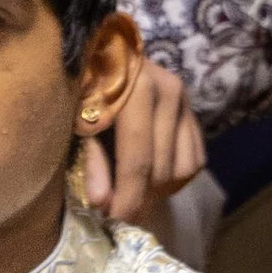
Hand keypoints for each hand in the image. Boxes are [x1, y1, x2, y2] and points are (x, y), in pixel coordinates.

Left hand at [82, 57, 203, 226]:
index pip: (138, 159)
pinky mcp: (194, 110)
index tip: (117, 223)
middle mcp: (169, 92)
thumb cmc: (80, 86)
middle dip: (140, 199)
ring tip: (132, 194)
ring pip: (183, 169)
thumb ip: (92, 160)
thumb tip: (103, 203)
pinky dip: (175, 178)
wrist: (102, 49)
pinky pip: (195, 160)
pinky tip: (151, 179)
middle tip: (118, 213)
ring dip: (159, 191)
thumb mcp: (76, 120)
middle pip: (162, 169)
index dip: (128, 197)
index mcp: (135, 90)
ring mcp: (186, 100)